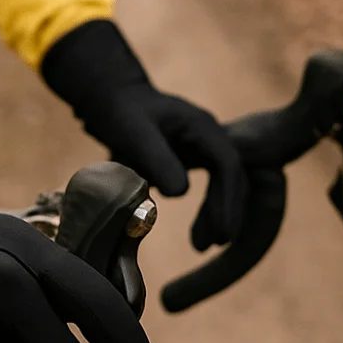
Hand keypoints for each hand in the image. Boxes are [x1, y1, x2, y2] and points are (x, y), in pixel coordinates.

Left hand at [42, 20, 246, 249]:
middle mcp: (210, 135)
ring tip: (204, 245)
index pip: (227, 164)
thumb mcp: (134, 134)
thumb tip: (180, 194)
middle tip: (218, 242)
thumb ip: (157, 160)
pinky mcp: (192, 157)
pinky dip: (206, 209)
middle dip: (228, 210)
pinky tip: (197, 233)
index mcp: (202, 126)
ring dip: (218, 213)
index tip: (222, 230)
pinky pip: (209, 186)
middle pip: (232, 176)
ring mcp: (203, 146)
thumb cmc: (120, 112)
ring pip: (223, 183)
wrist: (110, 98)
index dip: (227, 199)